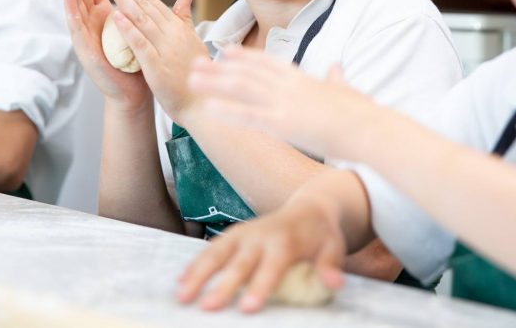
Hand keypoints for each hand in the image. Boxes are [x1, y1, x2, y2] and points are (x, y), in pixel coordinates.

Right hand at [57, 0, 151, 106]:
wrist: (134, 91)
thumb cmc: (139, 62)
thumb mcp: (151, 31)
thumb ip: (172, 13)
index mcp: (106, 15)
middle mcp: (93, 23)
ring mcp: (88, 36)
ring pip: (76, 5)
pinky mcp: (87, 50)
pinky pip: (78, 28)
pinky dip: (72, 12)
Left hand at [103, 0, 209, 122]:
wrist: (204, 103)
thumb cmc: (198, 74)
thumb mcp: (193, 41)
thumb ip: (185, 18)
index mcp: (178, 28)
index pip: (153, 2)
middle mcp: (172, 34)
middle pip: (145, 5)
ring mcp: (165, 49)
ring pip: (142, 19)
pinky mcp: (158, 66)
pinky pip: (141, 44)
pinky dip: (128, 29)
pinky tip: (115, 16)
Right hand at [177, 196, 345, 311]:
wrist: (310, 207)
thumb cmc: (322, 235)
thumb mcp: (333, 247)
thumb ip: (330, 266)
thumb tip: (334, 284)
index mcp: (286, 241)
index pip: (272, 266)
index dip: (260, 287)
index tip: (248, 308)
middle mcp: (261, 235)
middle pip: (239, 262)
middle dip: (222, 285)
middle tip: (206, 307)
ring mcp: (245, 232)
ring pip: (217, 252)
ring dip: (198, 273)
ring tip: (181, 296)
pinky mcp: (234, 234)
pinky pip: (211, 248)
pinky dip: (195, 264)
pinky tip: (181, 282)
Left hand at [187, 46, 377, 158]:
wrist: (369, 128)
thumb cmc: (363, 113)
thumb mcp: (347, 89)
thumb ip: (336, 78)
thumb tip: (336, 66)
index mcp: (304, 79)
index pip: (268, 62)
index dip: (245, 57)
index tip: (225, 51)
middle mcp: (290, 86)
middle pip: (248, 73)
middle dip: (220, 68)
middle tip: (196, 62)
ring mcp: (285, 103)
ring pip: (242, 89)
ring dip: (215, 83)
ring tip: (193, 79)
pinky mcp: (284, 123)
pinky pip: (249, 116)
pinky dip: (227, 111)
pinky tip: (209, 108)